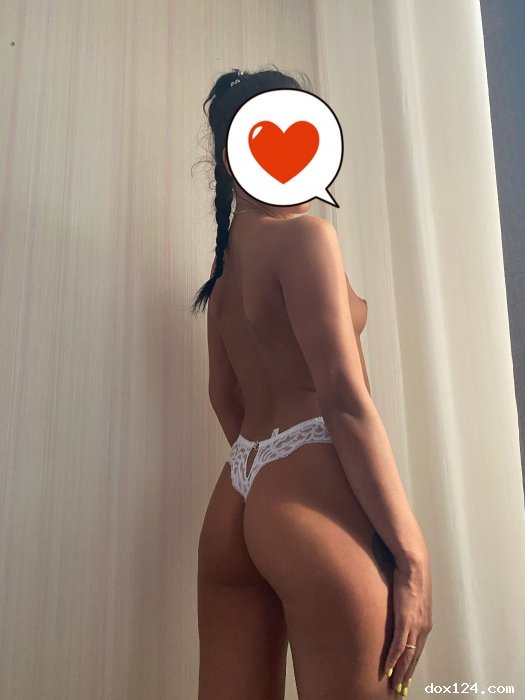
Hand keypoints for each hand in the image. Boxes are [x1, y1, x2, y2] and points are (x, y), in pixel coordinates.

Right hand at [384, 555, 432, 693]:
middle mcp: (422, 628)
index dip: (411, 665)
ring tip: (395, 685)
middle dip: (407, 675)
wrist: (414, 565)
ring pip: (407, 656)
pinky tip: (387, 669)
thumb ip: (407, 605)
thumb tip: (401, 606)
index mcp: (424, 623)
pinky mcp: (405, 620)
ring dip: (400, 672)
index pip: (417, 650)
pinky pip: (399, 646)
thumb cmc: (412, 575)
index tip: (406, 678)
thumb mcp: (411, 595)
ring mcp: (414, 626)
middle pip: (414, 658)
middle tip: (400, 689)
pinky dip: (393, 659)